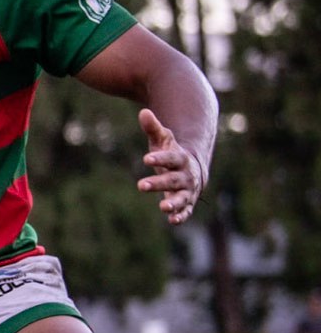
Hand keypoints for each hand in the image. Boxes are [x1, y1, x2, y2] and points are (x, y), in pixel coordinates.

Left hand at [137, 108, 204, 225]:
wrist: (192, 169)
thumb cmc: (172, 153)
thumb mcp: (163, 140)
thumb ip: (154, 128)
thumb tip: (143, 111)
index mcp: (181, 159)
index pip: (171, 158)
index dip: (160, 159)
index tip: (146, 159)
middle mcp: (187, 175)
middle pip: (173, 179)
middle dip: (158, 182)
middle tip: (141, 185)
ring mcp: (188, 191)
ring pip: (182, 197)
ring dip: (173, 202)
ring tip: (162, 207)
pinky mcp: (186, 203)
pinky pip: (186, 211)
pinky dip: (180, 216)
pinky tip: (172, 221)